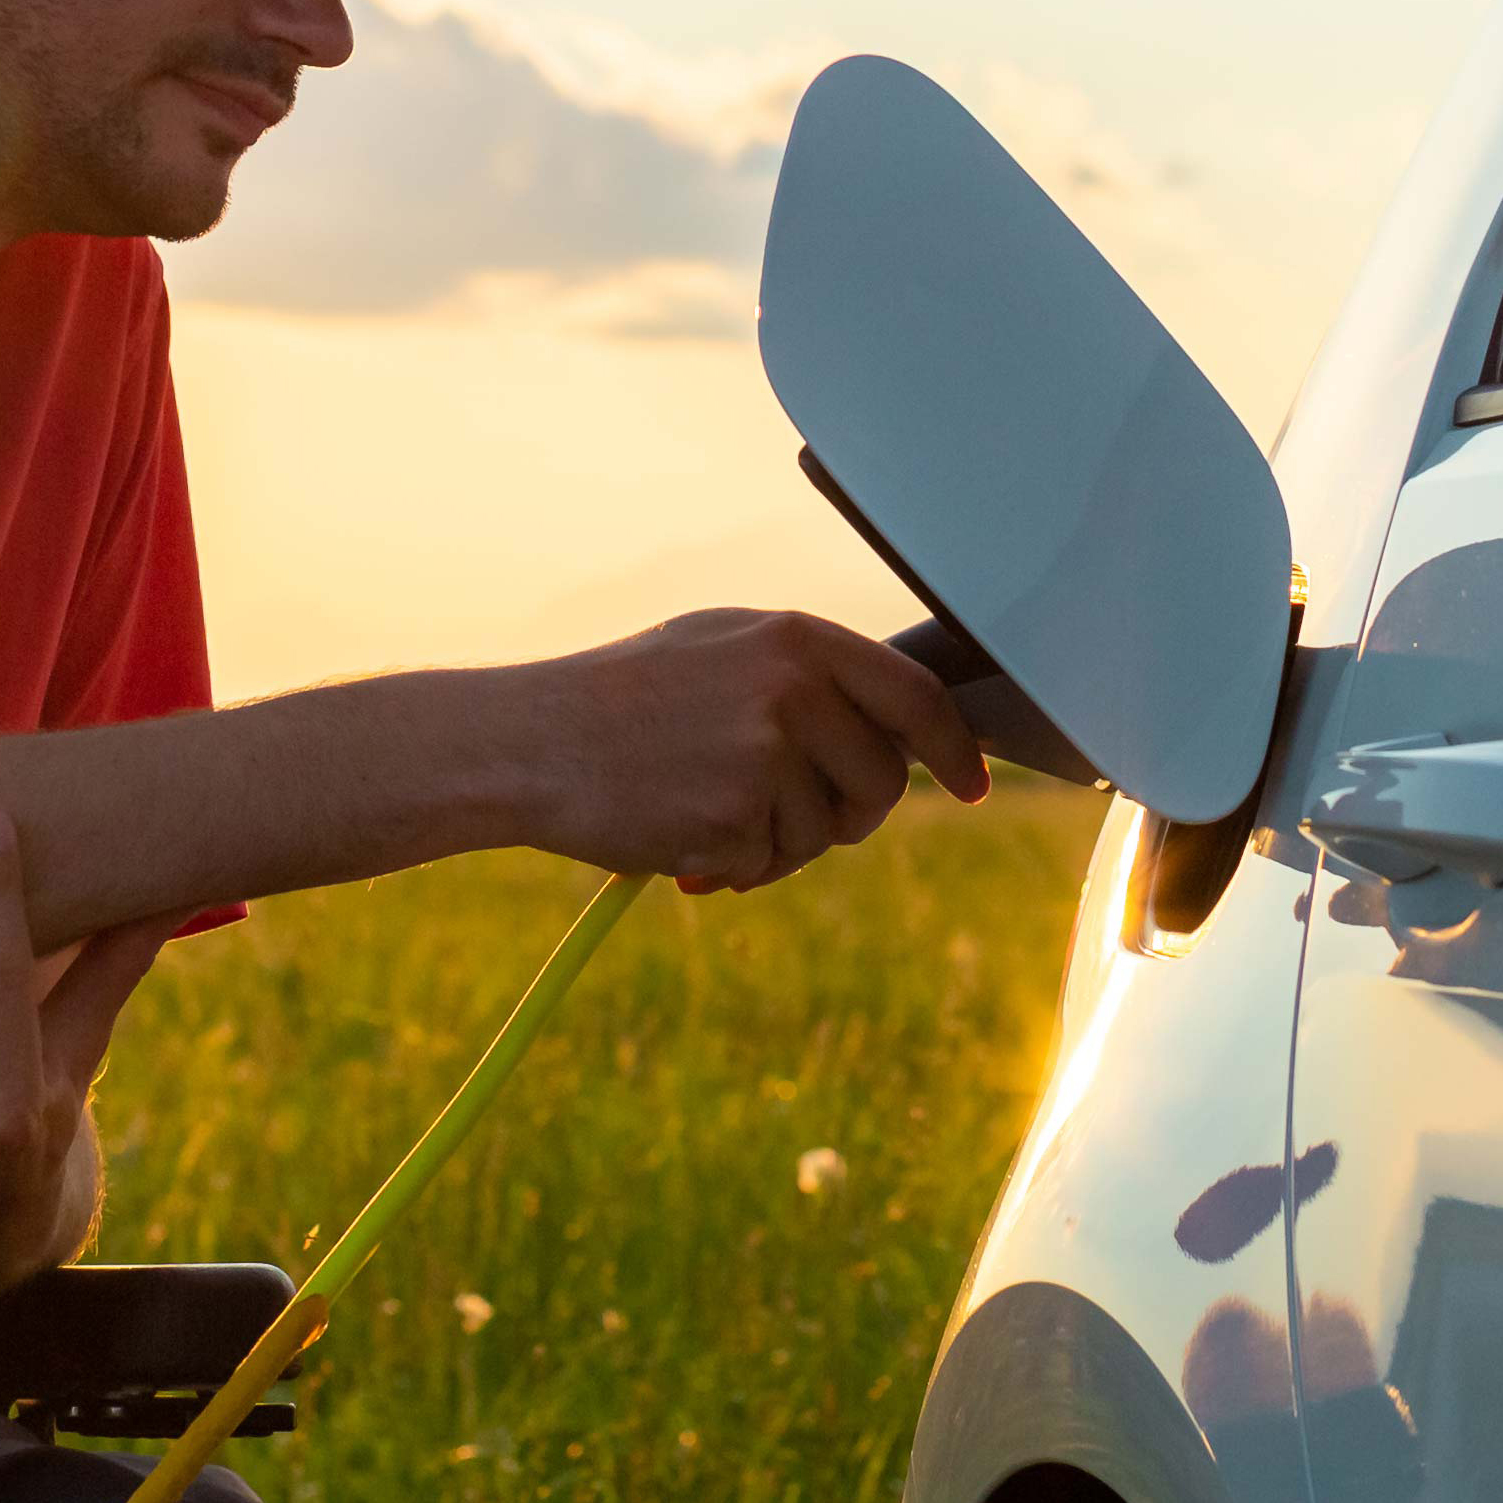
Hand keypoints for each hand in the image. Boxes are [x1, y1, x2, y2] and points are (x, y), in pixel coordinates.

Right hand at [526, 610, 986, 894]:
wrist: (530, 740)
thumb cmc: (620, 697)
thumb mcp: (721, 650)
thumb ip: (809, 676)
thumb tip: (902, 728)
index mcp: (794, 639)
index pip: (916, 697)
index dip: (954, 750)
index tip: (972, 786)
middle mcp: (793, 689)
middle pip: (883, 781)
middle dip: (847, 813)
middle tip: (781, 812)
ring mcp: (767, 754)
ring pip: (825, 833)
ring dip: (775, 840)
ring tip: (701, 806)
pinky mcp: (737, 816)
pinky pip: (769, 864)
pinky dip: (731, 864)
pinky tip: (676, 831)